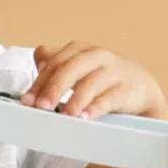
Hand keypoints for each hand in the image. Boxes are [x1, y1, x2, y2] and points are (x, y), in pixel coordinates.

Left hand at [20, 42, 167, 119]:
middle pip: (71, 68)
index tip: (28, 101)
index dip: (39, 82)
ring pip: (91, 82)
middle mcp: (96, 56)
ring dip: (75, 100)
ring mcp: (113, 71)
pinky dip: (96, 107)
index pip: (55, 62)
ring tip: (64, 115)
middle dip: (54, 87)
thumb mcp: (77, 68)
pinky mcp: (127, 88)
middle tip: (42, 106)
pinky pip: (110, 97)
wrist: (139, 88)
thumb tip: (38, 60)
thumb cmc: (101, 78)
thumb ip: (55, 64)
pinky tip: (86, 117)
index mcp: (79, 50)